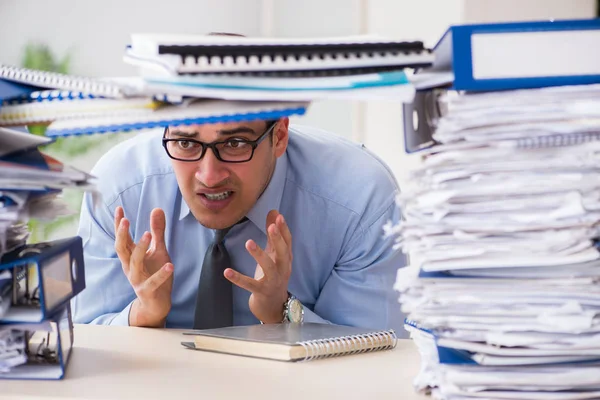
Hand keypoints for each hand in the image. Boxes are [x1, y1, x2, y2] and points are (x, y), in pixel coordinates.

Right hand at [114, 206, 173, 327]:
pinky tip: (170, 265)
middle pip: (121, 249)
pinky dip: (161, 275)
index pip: (122, 238)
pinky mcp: (147, 291)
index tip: (119, 208)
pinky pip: (152, 282)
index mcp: (130, 256)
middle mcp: (130, 267)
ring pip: (134, 263)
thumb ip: (157, 231)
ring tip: (148, 234)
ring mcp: (137, 279)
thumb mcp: (158, 249)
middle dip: (121, 234)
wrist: (156, 303)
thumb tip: (157, 209)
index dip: (119, 224)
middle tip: (125, 220)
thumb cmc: (154, 273)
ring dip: (139, 248)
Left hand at [224, 210, 291, 323]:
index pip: (287, 242)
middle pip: (283, 253)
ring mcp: (273, 281)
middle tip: (271, 227)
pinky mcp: (261, 292)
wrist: (274, 306)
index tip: (279, 216)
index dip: (284, 229)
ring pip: (269, 267)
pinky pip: (250, 284)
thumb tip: (274, 212)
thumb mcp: (274, 255)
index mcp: (285, 259)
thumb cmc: (273, 276)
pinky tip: (226, 272)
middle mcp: (282, 269)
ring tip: (248, 242)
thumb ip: (273, 235)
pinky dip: (238, 278)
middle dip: (278, 239)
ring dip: (259, 255)